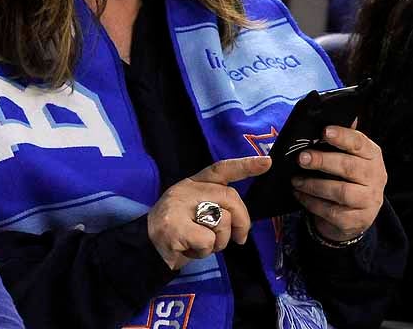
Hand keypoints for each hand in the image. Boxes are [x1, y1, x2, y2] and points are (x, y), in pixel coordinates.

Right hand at [147, 155, 271, 269]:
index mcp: (194, 183)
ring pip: (221, 222)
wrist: (145, 247)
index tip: (267, 162)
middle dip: (242, 221)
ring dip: (219, 242)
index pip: (221, 169)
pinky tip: (189, 249)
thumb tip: (242, 227)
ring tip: (200, 243)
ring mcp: (178, 208)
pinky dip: (204, 251)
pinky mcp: (174, 228)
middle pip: (230, 198)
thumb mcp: (196, 211)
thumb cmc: (178, 230)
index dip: (245, 165)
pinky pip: (207, 240)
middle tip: (240, 238)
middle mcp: (186, 190)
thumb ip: (217, 208)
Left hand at [291, 123, 385, 242]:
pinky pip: (332, 212)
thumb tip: (328, 112)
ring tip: (296, 180)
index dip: (342, 136)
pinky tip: (300, 195)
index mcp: (372, 156)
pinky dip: (312, 203)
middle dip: (322, 161)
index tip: (324, 131)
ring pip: (340, 192)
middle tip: (301, 158)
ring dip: (314, 185)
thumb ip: (341, 138)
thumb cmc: (346, 177)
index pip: (359, 143)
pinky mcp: (358, 221)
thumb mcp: (348, 156)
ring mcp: (369, 200)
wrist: (355, 215)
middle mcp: (376, 177)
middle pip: (349, 167)